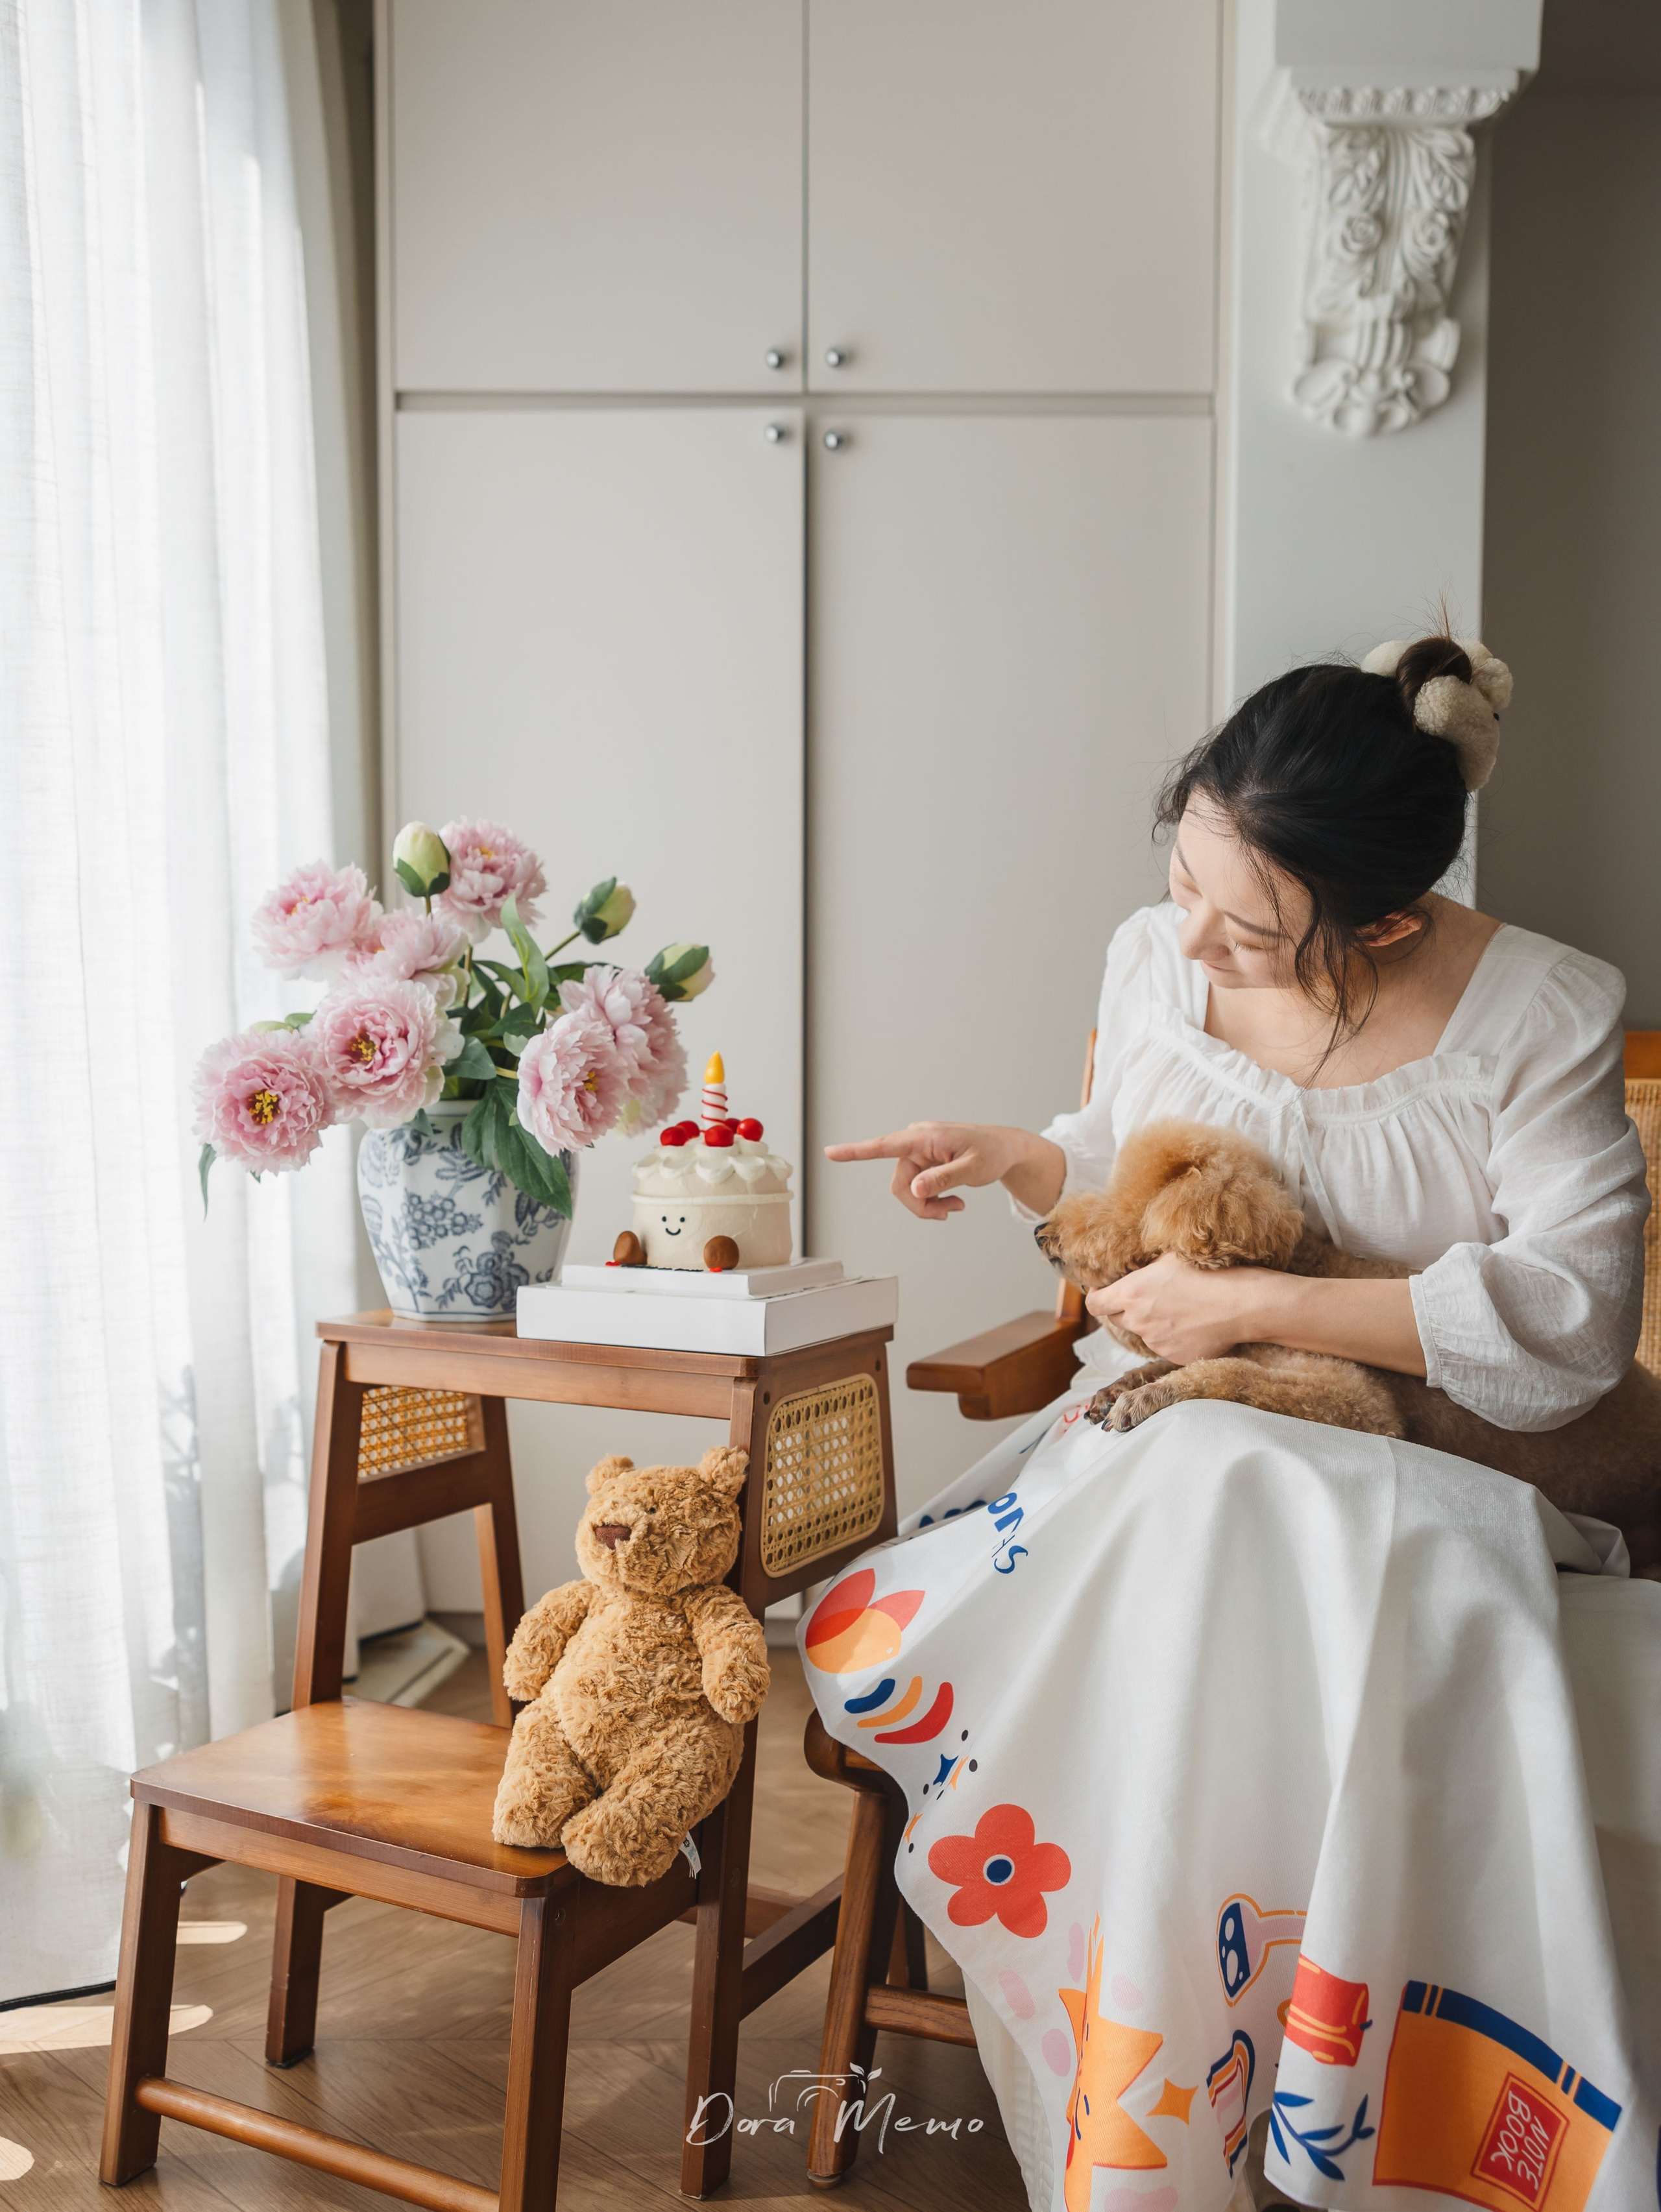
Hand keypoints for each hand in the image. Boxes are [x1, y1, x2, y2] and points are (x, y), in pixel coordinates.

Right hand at [824, 1122, 1041, 1220]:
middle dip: (920, 1205)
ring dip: (928, 1206)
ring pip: (907, 1191)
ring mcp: (918, 1154)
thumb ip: (943, 1179)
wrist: (1005, 1150)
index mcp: (925, 1136)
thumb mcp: (974, 1169)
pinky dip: (932, 1201)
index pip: (885, 1145)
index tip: (830, 1152)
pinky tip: (953, 1202)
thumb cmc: (993, 1152)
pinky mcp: (923, 1164)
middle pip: (899, 1185)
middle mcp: (916, 1142)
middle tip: (947, 1214)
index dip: (855, 1152)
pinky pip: (916, 1190)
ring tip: (956, 1207)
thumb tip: (915, 1189)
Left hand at [1087, 1254, 1272, 1363]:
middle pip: (1118, 1319)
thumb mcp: (1169, 1257)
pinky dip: (1173, 1336)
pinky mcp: (1174, 1356)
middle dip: (1126, 1309)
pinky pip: (1166, 1345)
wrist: (1241, 1304)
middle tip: (1148, 1297)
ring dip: (1153, 1322)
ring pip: (1145, 1332)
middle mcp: (1138, 1320)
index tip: (1103, 1292)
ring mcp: (1156, 1342)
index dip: (1096, 1298)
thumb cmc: (1208, 1272)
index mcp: (1131, 1293)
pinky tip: (1193, 1323)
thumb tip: (1134, 1270)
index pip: (1094, 1305)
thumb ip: (1144, 1269)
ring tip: (1181, 1308)